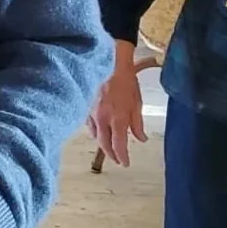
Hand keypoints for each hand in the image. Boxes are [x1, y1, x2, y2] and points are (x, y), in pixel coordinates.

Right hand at [87, 40, 146, 166]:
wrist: (109, 64)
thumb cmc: (125, 81)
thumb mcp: (137, 103)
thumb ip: (137, 124)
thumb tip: (141, 138)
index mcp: (117, 119)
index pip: (119, 146)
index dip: (122, 157)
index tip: (125, 163)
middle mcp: (103, 119)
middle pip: (104, 144)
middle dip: (111, 154)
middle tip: (117, 160)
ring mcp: (91, 113)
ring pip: (95, 135)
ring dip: (102, 143)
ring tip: (109, 148)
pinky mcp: (85, 107)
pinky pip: (89, 125)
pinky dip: (94, 132)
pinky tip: (98, 132)